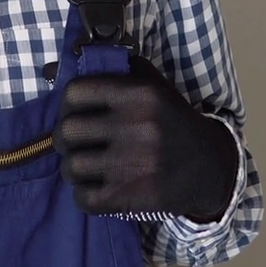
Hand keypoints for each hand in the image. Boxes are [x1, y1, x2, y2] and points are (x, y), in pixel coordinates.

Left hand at [53, 56, 239, 223]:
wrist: (209, 166)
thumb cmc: (172, 122)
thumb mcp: (153, 85)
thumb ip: (114, 70)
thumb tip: (57, 68)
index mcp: (139, 94)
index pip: (74, 93)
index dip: (67, 105)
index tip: (75, 114)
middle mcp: (137, 126)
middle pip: (66, 132)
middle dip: (64, 140)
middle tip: (76, 144)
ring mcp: (134, 164)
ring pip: (71, 167)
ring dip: (72, 169)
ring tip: (86, 167)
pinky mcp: (132, 197)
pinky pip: (83, 198)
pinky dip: (83, 195)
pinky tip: (96, 188)